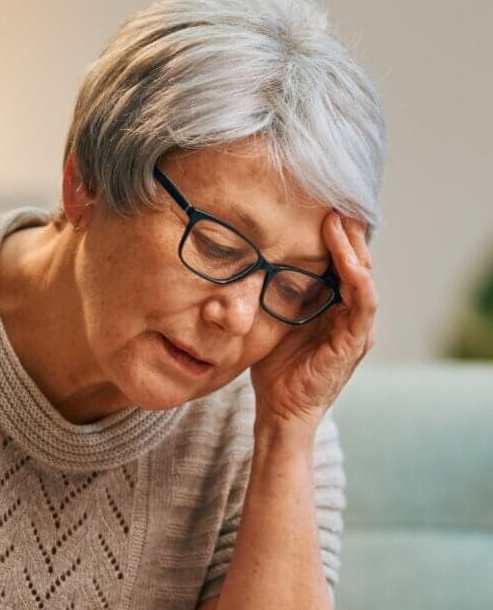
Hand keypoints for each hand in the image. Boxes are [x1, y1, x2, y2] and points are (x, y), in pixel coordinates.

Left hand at [249, 212, 377, 428]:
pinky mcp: (356, 341)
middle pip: (356, 260)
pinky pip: (364, 303)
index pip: (341, 260)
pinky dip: (358, 279)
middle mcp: (351, 312)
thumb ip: (271, 291)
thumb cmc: (274, 367)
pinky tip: (348, 260)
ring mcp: (358, 327)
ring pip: (363, 276)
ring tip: (337, 221)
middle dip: (346, 231)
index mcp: (335, 305)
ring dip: (351, 248)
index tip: (317, 204)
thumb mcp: (271, 318)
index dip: (334, 233)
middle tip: (332, 200)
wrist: (279, 410)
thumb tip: (246, 257)